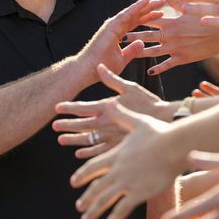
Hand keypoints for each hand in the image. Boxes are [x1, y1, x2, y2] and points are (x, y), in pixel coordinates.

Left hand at [53, 64, 169, 156]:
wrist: (164, 120)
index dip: (69, 108)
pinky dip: (88, 152)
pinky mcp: (119, 146)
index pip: (83, 108)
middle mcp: (107, 123)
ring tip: (61, 139)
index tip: (57, 108)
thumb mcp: (130, 87)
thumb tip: (99, 66)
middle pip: (82, 125)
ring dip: (73, 139)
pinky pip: (99, 151)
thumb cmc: (148, 101)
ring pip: (88, 139)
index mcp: (108, 107)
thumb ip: (111, 79)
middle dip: (66, 125)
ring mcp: (112, 136)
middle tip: (54, 125)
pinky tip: (80, 153)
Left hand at [64, 104, 182, 218]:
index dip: (82, 176)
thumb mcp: (138, 122)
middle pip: (96, 187)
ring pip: (104, 201)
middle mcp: (117, 171)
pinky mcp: (139, 193)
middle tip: (79, 207)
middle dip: (86, 199)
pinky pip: (121, 210)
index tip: (74, 183)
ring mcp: (127, 183)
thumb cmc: (159, 133)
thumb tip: (111, 102)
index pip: (92, 167)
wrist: (174, 146)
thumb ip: (122, 116)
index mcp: (115, 155)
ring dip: (93, 212)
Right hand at [75, 0, 165, 84]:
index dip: (149, 16)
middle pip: (137, 14)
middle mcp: (116, 26)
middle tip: (164, 1)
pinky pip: (127, 14)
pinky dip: (137, 6)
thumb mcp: (123, 58)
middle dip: (150, 7)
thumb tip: (142, 43)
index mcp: (119, 32)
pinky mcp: (111, 25)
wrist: (89, 69)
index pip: (137, 21)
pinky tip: (146, 0)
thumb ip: (132, 50)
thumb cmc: (103, 65)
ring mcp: (113, 24)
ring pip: (133, 11)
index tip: (162, 12)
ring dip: (147, 4)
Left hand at [125, 0, 218, 75]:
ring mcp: (176, 48)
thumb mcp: (192, 6)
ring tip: (129, 54)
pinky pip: (167, 65)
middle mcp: (170, 35)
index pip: (149, 20)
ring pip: (153, 52)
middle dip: (132, 36)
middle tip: (119, 38)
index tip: (126, 20)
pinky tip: (150, 71)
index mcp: (171, 21)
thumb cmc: (209, 17)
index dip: (137, 20)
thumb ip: (177, 1)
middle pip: (146, 36)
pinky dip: (158, 69)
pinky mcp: (183, 58)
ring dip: (140, 53)